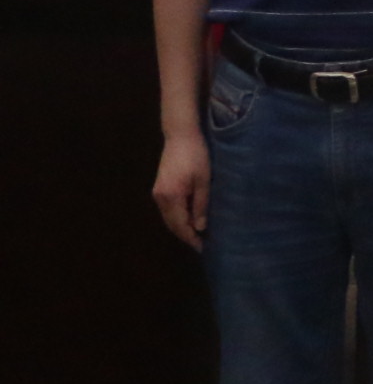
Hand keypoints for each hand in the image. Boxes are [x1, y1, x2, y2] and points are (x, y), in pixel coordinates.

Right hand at [151, 129, 209, 248]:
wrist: (180, 136)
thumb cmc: (197, 155)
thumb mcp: (203, 180)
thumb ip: (201, 204)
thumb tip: (199, 227)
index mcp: (171, 197)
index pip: (180, 225)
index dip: (190, 238)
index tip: (202, 247)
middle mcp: (160, 198)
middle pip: (171, 224)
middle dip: (185, 235)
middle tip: (201, 245)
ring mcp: (157, 193)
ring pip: (168, 218)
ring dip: (181, 227)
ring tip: (196, 235)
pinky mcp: (159, 188)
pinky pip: (168, 210)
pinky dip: (177, 218)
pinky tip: (188, 219)